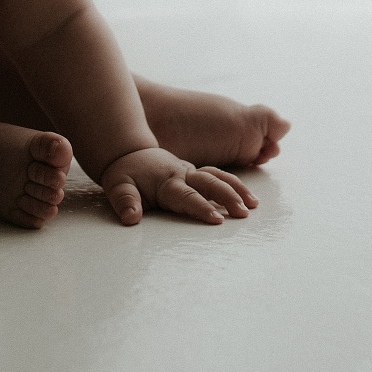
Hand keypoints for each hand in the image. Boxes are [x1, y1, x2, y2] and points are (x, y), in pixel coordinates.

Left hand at [99, 146, 258, 225]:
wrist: (129, 151)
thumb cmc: (124, 173)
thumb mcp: (117, 186)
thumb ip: (125, 202)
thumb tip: (131, 218)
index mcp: (166, 181)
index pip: (187, 196)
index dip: (201, 207)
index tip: (217, 219)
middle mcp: (183, 174)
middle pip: (209, 183)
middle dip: (228, 197)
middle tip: (244, 213)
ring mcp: (191, 172)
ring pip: (218, 176)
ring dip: (237, 189)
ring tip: (254, 205)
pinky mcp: (195, 172)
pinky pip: (218, 175)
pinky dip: (234, 184)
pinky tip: (248, 196)